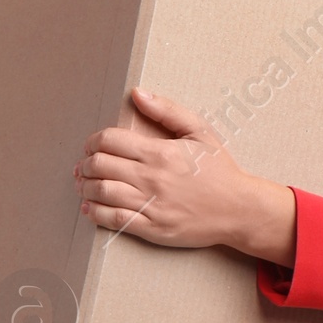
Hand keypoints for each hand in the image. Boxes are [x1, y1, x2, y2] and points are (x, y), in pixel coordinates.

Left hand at [75, 87, 296, 262]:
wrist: (239, 209)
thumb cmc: (220, 170)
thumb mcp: (199, 131)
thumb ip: (167, 110)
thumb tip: (137, 93)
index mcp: (159, 152)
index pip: (110, 141)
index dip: (93, 141)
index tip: (92, 145)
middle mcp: (151, 178)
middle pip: (100, 166)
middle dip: (86, 164)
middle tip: (84, 166)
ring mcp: (150, 205)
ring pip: (102, 193)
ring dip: (86, 188)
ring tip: (83, 185)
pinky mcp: (153, 228)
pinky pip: (114, 220)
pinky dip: (95, 213)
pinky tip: (89, 209)